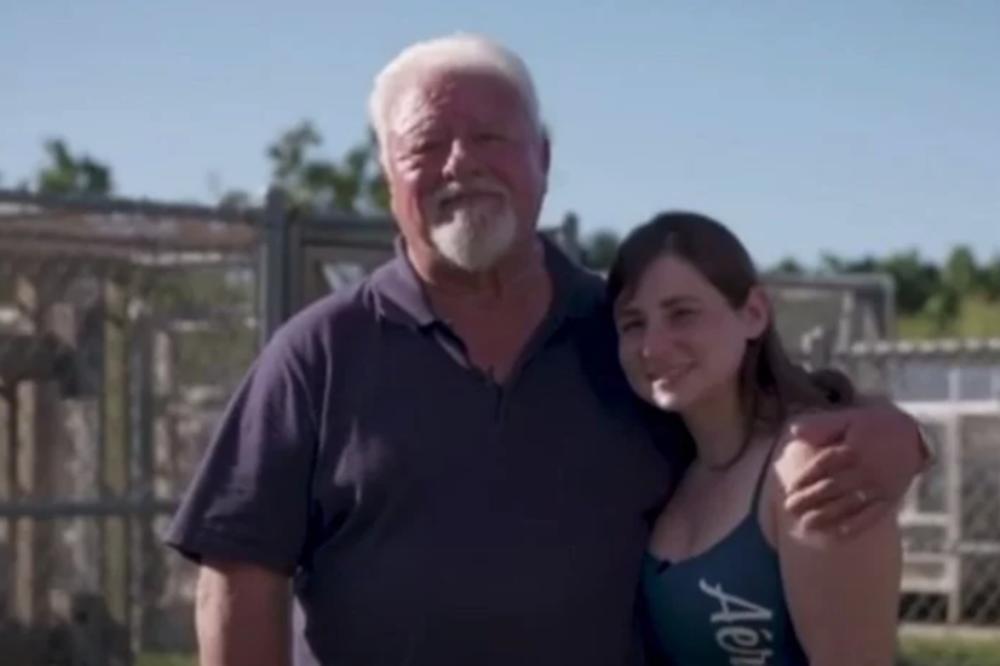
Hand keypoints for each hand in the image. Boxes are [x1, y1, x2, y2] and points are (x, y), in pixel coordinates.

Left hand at [782, 404, 922, 536]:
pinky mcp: (890, 499)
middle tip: (789, 508)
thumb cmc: (873, 427)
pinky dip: (855, 526)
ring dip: (827, 515)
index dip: (806, 477)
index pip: (824, 465)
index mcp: (854, 450)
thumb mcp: (848, 419)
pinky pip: (872, 516)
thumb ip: (821, 425)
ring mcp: (879, 487)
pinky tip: (838, 534)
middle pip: (833, 487)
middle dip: (810, 499)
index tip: (791, 488)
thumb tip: (793, 431)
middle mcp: (866, 470)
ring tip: (806, 524)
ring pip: (849, 504)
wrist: (913, 437)